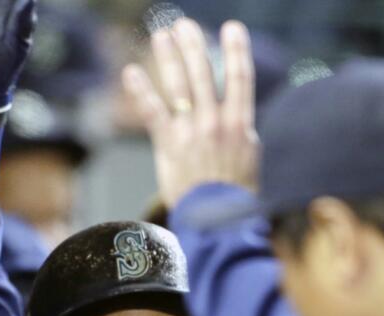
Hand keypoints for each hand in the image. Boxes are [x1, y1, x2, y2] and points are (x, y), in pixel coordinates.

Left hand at [124, 19, 258, 209]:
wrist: (217, 223)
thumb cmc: (236, 195)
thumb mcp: (252, 160)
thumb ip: (244, 134)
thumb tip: (243, 120)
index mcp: (240, 124)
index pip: (239, 78)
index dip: (236, 50)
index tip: (233, 28)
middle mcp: (215, 123)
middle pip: (203, 73)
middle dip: (193, 45)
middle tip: (185, 24)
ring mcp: (191, 132)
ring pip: (178, 85)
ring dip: (169, 57)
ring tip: (162, 35)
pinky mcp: (169, 145)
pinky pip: (153, 112)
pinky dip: (141, 91)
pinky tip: (131, 72)